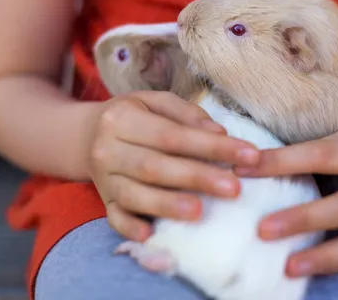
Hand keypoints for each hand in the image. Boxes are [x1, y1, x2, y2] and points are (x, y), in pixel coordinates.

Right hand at [88, 90, 259, 241]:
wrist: (88, 135)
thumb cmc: (135, 116)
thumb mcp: (156, 102)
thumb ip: (187, 114)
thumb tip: (218, 132)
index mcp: (122, 118)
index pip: (172, 135)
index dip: (211, 147)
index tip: (248, 155)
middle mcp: (108, 149)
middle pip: (155, 166)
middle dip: (197, 177)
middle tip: (233, 188)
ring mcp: (103, 178)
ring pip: (134, 194)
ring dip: (167, 205)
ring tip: (199, 212)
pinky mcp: (103, 200)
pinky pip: (113, 217)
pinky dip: (130, 228)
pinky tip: (150, 235)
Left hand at [233, 126, 337, 276]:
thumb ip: (325, 149)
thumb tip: (271, 160)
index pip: (321, 155)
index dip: (282, 162)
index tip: (245, 167)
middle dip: (301, 218)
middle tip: (262, 229)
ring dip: (322, 257)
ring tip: (287, 266)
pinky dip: (336, 265)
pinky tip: (308, 270)